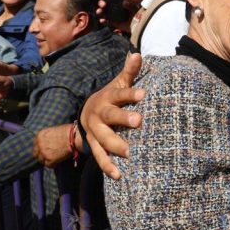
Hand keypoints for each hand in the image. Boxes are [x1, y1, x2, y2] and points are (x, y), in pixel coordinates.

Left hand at [33, 124, 70, 168]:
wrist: (74, 137)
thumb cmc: (68, 131)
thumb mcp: (54, 130)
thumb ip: (48, 137)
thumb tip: (50, 142)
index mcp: (40, 135)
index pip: (35, 145)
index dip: (40, 148)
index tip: (45, 150)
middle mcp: (39, 144)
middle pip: (36, 154)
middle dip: (42, 155)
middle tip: (49, 156)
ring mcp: (44, 153)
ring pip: (41, 160)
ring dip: (47, 160)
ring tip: (55, 159)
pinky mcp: (49, 160)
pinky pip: (49, 165)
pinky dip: (53, 165)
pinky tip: (58, 162)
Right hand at [80, 52, 144, 178]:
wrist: (85, 113)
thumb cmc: (110, 98)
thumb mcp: (118, 83)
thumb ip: (129, 72)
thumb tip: (137, 54)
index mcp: (107, 97)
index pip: (119, 94)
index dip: (130, 93)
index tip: (143, 93)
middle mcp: (99, 114)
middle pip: (110, 116)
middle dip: (123, 119)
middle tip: (139, 121)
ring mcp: (94, 131)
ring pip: (103, 139)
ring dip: (116, 146)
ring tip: (130, 153)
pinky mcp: (93, 145)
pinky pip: (99, 157)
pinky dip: (108, 166)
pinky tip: (119, 175)